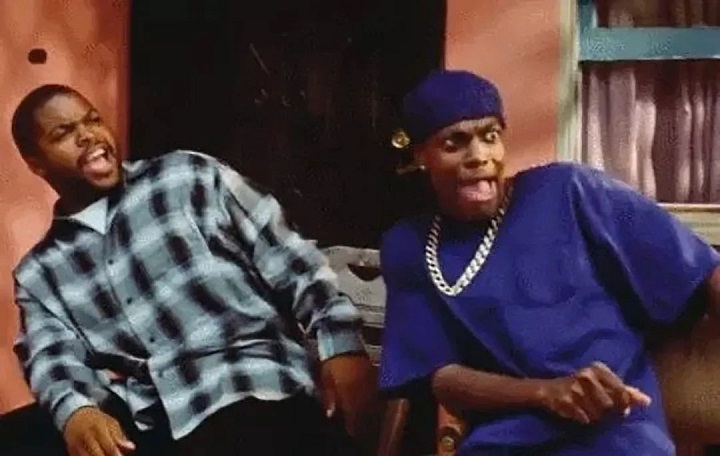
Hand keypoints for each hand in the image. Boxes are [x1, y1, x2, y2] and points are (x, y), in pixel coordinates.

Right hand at [64, 407, 135, 455]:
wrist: (75, 415)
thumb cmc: (96, 419)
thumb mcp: (111, 423)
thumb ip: (120, 437)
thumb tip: (131, 447)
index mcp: (99, 428)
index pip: (109, 446)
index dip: (116, 455)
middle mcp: (87, 437)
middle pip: (97, 454)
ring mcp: (77, 444)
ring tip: (105, 455)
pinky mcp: (71, 450)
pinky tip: (93, 455)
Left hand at [320, 353, 374, 435]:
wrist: (342, 338)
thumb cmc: (331, 360)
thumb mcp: (325, 378)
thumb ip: (329, 396)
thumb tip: (331, 413)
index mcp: (348, 389)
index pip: (352, 413)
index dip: (352, 424)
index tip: (351, 431)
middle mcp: (361, 386)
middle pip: (365, 409)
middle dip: (363, 420)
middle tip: (360, 427)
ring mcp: (369, 379)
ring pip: (372, 400)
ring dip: (370, 409)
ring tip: (368, 416)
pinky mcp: (373, 371)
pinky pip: (376, 388)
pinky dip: (374, 396)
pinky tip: (373, 400)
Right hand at [537, 361, 651, 423]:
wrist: (549, 389)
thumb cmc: (582, 386)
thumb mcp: (603, 383)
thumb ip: (625, 391)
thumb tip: (647, 401)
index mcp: (598, 368)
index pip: (621, 391)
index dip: (624, 404)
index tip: (621, 408)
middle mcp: (586, 375)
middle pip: (610, 404)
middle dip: (607, 411)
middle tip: (599, 406)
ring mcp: (575, 388)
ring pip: (598, 414)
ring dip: (595, 416)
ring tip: (586, 407)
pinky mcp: (566, 400)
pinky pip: (585, 418)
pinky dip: (583, 418)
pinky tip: (578, 410)